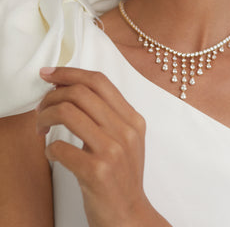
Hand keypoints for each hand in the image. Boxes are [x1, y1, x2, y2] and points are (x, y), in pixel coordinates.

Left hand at [36, 67, 156, 226]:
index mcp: (133, 119)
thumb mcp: (126, 140)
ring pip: (68, 112)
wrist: (129, 216)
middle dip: (52, 95)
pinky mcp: (97, 172)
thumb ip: (108, 115)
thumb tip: (71, 89)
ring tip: (41, 128)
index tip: (49, 74)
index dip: (70, 72)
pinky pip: (60, 147)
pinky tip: (53, 154)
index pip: (99, 81)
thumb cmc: (122, 178)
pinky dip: (49, 148)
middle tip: (41, 107)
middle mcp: (126, 131)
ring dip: (45, 117)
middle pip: (80, 92)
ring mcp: (113, 151)